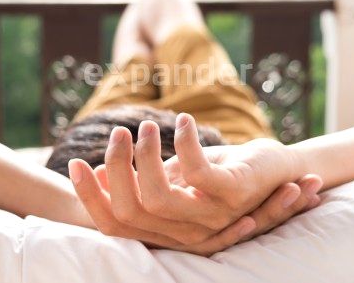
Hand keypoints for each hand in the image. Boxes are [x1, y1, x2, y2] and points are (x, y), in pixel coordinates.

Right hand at [69, 113, 321, 255]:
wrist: (280, 170)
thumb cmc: (221, 172)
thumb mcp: (176, 176)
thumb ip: (144, 179)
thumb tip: (102, 169)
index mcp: (167, 229)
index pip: (114, 223)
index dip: (90, 196)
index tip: (73, 164)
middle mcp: (184, 232)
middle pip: (129, 208)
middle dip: (116, 166)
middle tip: (119, 132)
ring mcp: (211, 217)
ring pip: (157, 196)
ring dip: (146, 154)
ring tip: (149, 125)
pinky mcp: (234, 195)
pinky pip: (198, 174)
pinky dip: (186, 143)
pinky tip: (185, 121)